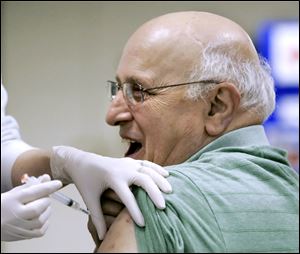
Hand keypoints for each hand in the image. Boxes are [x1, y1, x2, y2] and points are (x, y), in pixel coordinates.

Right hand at [1, 174, 61, 240]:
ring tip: (41, 206)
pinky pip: (41, 231)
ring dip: (47, 211)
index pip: (34, 192)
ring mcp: (19, 227)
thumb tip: (47, 178)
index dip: (48, 187)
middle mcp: (15, 215)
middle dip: (46, 199)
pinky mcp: (23, 236)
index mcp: (12, 200)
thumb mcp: (14, 192)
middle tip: (43, 197)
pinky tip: (41, 217)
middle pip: (39, 207)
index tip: (58, 184)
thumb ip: (32, 185)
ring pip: (41, 220)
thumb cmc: (3, 206)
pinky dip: (45, 223)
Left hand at [50, 145, 171, 239]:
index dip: (136, 211)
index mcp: (112, 178)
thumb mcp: (90, 199)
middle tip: (163, 207)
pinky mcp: (130, 161)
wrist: (82, 162)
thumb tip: (102, 236)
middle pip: (143, 180)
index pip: (127, 197)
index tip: (143, 224)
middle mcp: (122, 169)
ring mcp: (127, 163)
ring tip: (170, 191)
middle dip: (154, 193)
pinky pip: (147, 163)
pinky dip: (157, 169)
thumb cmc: (86, 180)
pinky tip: (166, 175)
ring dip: (159, 180)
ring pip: (148, 170)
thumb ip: (97, 218)